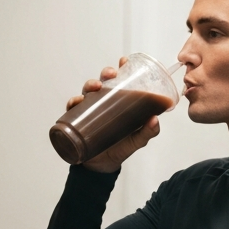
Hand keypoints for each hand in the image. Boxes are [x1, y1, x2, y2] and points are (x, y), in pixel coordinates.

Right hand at [67, 57, 160, 173]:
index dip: (121, 68)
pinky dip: (73, 103)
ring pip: (87, 91)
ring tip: (95, 88)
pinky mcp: (78, 121)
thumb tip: (155, 120)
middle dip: (105, 74)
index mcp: (119, 103)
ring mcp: (90, 111)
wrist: (103, 167)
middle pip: (103, 82)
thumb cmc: (121, 149)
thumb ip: (147, 132)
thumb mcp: (137, 141)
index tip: (124, 61)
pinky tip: (76, 102)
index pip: (120, 81)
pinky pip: (73, 108)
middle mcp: (104, 103)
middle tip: (110, 75)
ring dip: (90, 85)